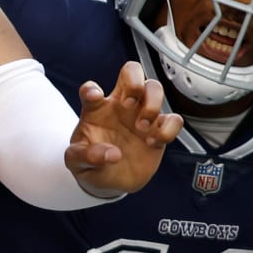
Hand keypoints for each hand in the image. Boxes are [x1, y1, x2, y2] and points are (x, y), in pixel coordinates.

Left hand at [65, 60, 183, 197]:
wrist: (109, 181)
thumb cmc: (92, 163)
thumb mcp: (78, 162)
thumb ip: (87, 156)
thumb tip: (111, 154)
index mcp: (96, 109)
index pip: (90, 89)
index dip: (91, 89)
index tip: (94, 98)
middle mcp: (120, 106)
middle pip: (132, 71)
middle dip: (134, 81)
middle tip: (129, 104)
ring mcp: (140, 115)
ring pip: (155, 88)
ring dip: (152, 103)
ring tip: (142, 127)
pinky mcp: (158, 131)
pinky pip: (174, 119)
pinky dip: (168, 129)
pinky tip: (153, 142)